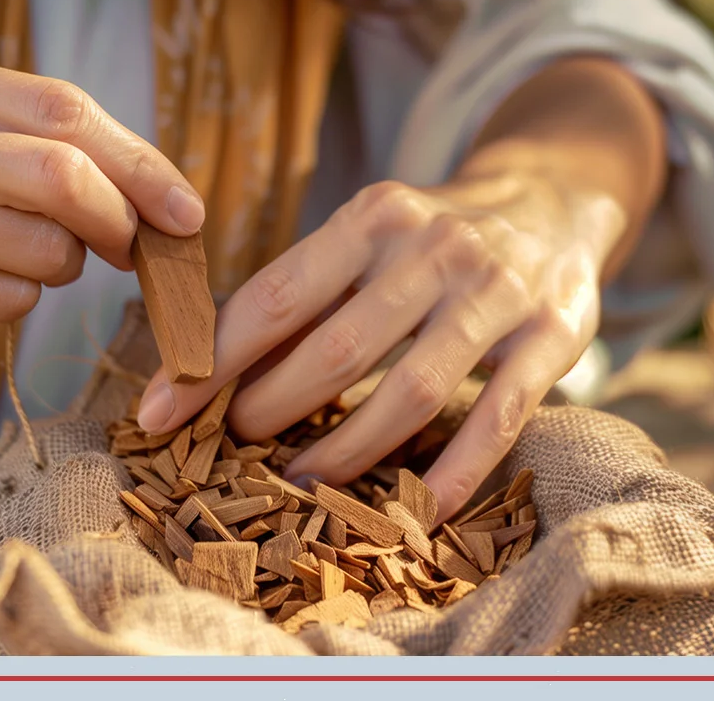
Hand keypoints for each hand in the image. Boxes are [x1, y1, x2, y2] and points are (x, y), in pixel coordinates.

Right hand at [0, 47, 204, 326]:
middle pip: (59, 177)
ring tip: (39, 255)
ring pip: (41, 249)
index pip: (61, 110)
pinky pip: (5, 299)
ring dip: (68, 264)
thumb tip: (140, 180)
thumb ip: (17, 123)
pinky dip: (25, 297)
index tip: (185, 208)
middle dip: (121, 219)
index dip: (141, 162)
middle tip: (133, 245)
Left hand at [137, 173, 626, 522]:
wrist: (554, 198)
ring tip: (298, 483)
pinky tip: (416, 513)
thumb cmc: (432, 233)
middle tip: (231, 446)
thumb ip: (305, 289)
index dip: (211, 361)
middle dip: (270, 408)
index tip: (159, 410)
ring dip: (346, 450)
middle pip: (336, 348)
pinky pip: (497, 418)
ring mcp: (497, 293)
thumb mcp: (368, 234)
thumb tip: (205, 355)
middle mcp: (436, 248)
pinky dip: (453, 473)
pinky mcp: (551, 335)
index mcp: (375, 217)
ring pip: (412, 391)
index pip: (276, 296)